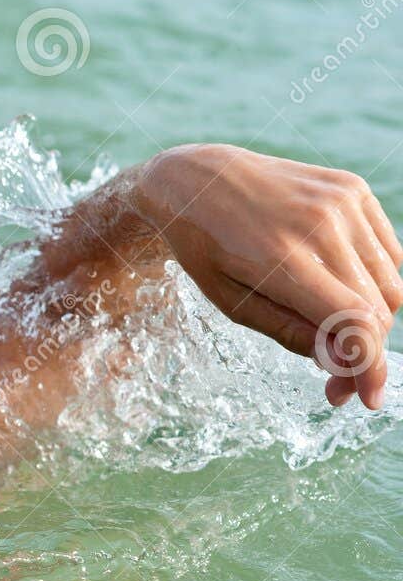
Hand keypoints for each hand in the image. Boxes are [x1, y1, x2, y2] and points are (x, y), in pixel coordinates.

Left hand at [134, 144, 402, 408]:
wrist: (197, 180)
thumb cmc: (206, 249)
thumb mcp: (230, 302)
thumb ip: (289, 331)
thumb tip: (342, 360)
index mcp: (282, 258)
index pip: (352, 321)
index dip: (367, 367)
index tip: (366, 399)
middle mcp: (320, 225)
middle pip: (376, 309)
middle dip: (363, 354)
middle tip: (335, 380)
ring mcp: (342, 201)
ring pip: (389, 283)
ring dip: (371, 320)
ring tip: (332, 334)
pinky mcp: (353, 188)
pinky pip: (387, 251)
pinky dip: (373, 280)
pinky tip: (338, 289)